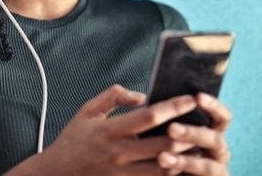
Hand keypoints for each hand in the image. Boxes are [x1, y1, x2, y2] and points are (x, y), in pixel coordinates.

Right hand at [6, 84, 207, 174]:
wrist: (56, 174)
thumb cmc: (73, 138)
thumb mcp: (87, 110)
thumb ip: (113, 97)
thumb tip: (141, 94)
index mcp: (110, 129)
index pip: (148, 116)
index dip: (172, 107)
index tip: (190, 98)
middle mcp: (119, 152)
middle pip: (162, 144)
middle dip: (186, 134)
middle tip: (205, 123)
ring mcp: (123, 172)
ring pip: (164, 168)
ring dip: (185, 157)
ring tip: (202, 145)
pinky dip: (172, 173)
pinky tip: (184, 165)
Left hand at [157, 93, 232, 175]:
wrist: (158, 172)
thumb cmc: (168, 148)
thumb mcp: (171, 133)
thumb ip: (170, 120)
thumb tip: (150, 100)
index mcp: (212, 132)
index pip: (222, 117)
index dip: (213, 106)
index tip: (198, 96)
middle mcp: (218, 151)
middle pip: (214, 139)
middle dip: (193, 133)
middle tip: (171, 129)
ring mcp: (217, 170)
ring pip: (207, 165)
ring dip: (184, 161)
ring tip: (161, 157)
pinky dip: (183, 173)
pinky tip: (165, 169)